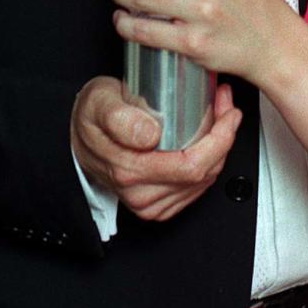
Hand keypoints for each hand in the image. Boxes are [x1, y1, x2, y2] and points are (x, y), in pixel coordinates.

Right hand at [70, 75, 240, 221]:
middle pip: (204, 174)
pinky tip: (208, 140)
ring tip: (219, 116)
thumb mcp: (101, 102)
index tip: (227, 110)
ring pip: (205, 181)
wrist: (80, 135)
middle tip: (226, 106)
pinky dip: (209, 162)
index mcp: (130, 171)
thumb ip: (120, 117)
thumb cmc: (93, 116)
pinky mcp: (157, 205)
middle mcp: (140, 193)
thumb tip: (149, 134)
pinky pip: (196, 188)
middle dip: (224, 137)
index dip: (219, 137)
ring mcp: (149, 203)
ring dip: (220, 148)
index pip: (192, 165)